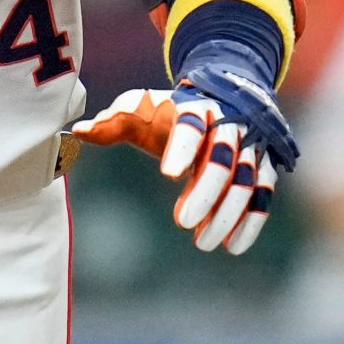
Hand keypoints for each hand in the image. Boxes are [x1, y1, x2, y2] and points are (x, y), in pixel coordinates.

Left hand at [71, 72, 294, 255]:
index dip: (182, 148)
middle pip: (224, 155)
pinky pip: (263, 193)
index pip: (191, 125)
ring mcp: (250, 145)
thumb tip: (79, 131)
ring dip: (228, 212)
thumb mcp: (140, 110)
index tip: (167, 174)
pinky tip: (234, 246)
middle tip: (182, 222)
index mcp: (195, 107)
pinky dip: (251, 220)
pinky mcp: (263, 165)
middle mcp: (229, 123)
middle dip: (206, 189)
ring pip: (248, 178)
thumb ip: (113, 122)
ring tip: (203, 243)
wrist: (217, 97)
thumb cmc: (167, 111)